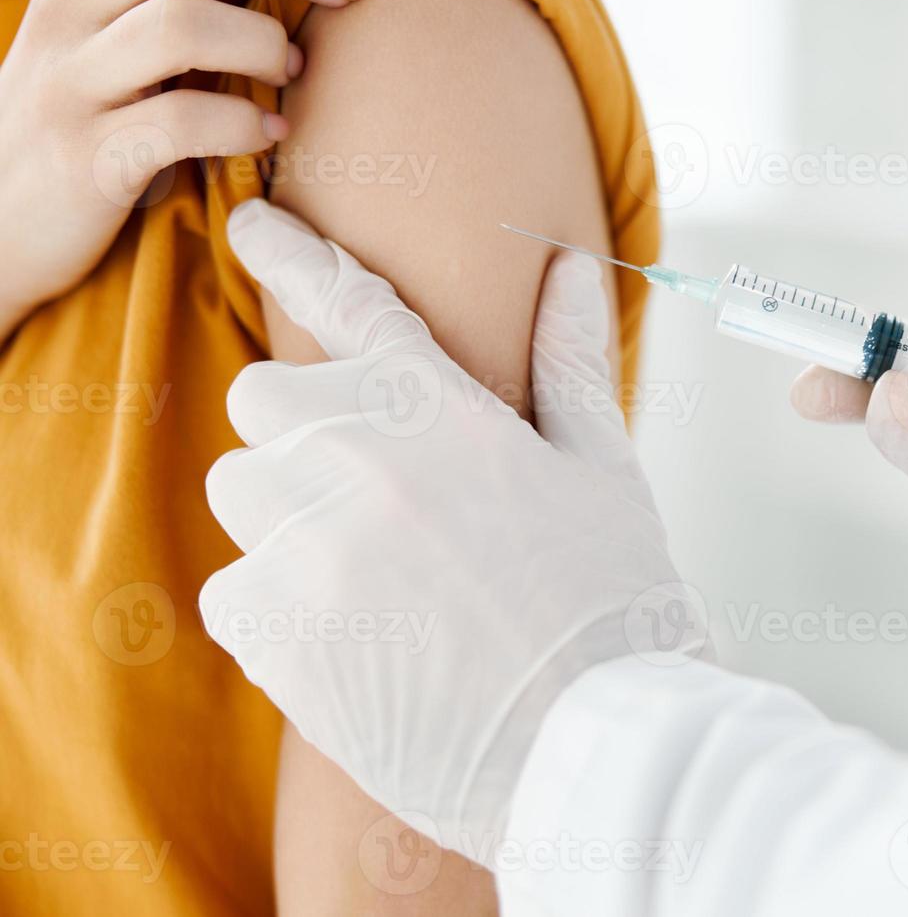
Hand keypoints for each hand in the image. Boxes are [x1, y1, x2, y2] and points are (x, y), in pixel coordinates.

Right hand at [0, 0, 374, 332]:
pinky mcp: (88, 153)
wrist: (2, 217)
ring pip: (181, 24)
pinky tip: (269, 133)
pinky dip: (243, 124)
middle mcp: (72, 4)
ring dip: (261, 45)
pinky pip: (179, 120)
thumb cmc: (97, 108)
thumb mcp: (132, 24)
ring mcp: (74, 79)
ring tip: (290, 71)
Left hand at [201, 200, 702, 852]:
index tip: (250, 221)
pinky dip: (276, 608)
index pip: (350, 303)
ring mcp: (313, 552)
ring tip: (370, 573)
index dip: (291, 251)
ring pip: (240, 491)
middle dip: (302, 429)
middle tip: (368, 484)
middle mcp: (365, 467)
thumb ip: (571, 362)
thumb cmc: (615, 606)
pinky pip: (232, 590)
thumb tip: (566, 269)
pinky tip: (354, 639)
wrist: (595, 745)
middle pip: (262, 399)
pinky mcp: (278, 639)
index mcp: (448, 415)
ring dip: (287, 517)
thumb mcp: (609, 471)